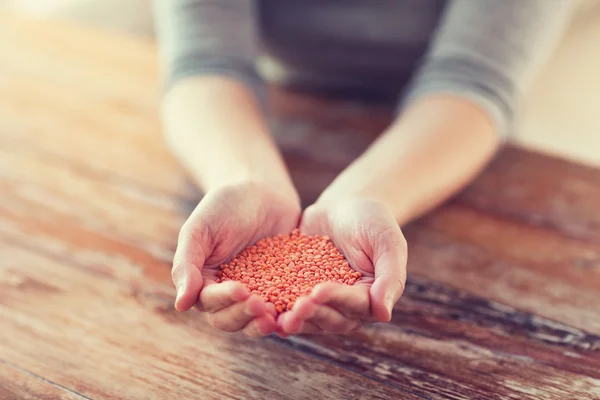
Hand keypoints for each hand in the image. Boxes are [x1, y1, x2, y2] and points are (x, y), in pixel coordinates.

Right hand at [172, 181, 300, 336]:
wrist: (262, 190)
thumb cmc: (224, 206)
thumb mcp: (200, 229)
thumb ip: (187, 264)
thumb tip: (181, 304)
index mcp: (204, 283)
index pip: (209, 302)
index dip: (224, 301)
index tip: (241, 291)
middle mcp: (229, 296)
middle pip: (231, 319)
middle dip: (245, 316)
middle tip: (261, 307)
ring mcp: (257, 294)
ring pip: (256, 321)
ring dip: (264, 323)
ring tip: (276, 318)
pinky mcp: (282, 290)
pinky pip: (284, 308)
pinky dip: (288, 315)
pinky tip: (298, 312)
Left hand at [278, 198, 406, 334]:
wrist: (345, 206)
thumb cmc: (372, 220)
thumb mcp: (387, 241)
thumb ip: (390, 276)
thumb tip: (384, 314)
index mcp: (371, 298)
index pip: (355, 305)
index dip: (336, 300)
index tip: (318, 291)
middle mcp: (346, 308)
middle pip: (330, 318)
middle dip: (312, 313)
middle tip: (295, 307)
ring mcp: (321, 303)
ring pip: (307, 318)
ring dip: (293, 318)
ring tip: (275, 316)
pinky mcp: (298, 292)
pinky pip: (287, 303)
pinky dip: (275, 306)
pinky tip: (259, 304)